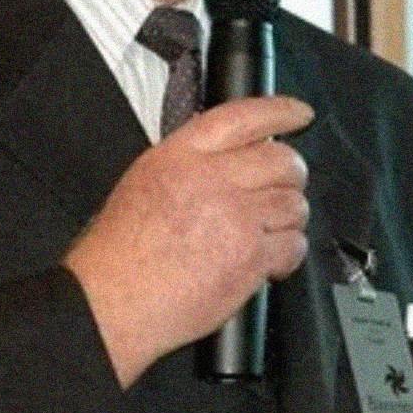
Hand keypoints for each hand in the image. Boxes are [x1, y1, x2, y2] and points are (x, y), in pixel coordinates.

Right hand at [63, 95, 312, 387]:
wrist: (113, 301)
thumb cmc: (120, 252)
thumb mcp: (145, 181)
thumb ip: (190, 162)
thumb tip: (232, 157)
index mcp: (180, 156)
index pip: (243, 117)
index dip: (280, 111)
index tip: (299, 114)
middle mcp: (210, 179)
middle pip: (281, 160)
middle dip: (289, 176)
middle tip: (281, 191)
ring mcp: (234, 217)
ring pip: (294, 204)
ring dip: (287, 220)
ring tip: (263, 234)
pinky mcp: (250, 257)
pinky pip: (293, 245)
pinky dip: (287, 255)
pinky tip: (266, 262)